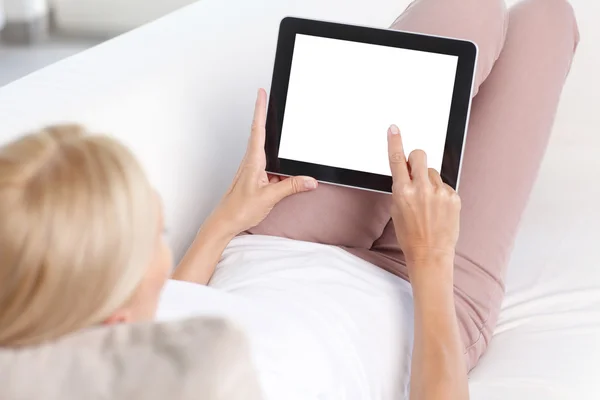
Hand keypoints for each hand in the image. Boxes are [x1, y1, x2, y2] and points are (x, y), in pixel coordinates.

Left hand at [214, 89, 317, 235]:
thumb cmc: (239, 209)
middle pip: (261, 133)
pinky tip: (285, 173)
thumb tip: (310, 180)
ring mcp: (252, 169)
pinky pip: (270, 165)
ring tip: (279, 135)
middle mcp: (251, 161)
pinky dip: (278, 164)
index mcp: (253, 161)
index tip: (262, 93)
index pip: (257, 129)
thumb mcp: (269, 197)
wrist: (225, 222)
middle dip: (265, 115)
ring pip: (267, 151)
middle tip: (269, 98)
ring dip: (273, 142)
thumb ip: (291, 187)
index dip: (260, 109)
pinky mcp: (255, 178)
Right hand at [386, 124, 460, 276]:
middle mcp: (422, 189)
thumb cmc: (410, 235)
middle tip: (414, 170)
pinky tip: (438, 208)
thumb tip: (405, 171)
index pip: (397, 160)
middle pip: (419, 156)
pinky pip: (444, 185)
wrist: (431, 253)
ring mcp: (440, 192)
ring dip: (428, 181)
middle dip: (415, 159)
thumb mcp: (396, 209)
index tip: (394, 130)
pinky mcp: (454, 197)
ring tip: (428, 202)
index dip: (395, 142)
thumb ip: (401, 187)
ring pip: (432, 172)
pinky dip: (440, 192)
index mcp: (403, 192)